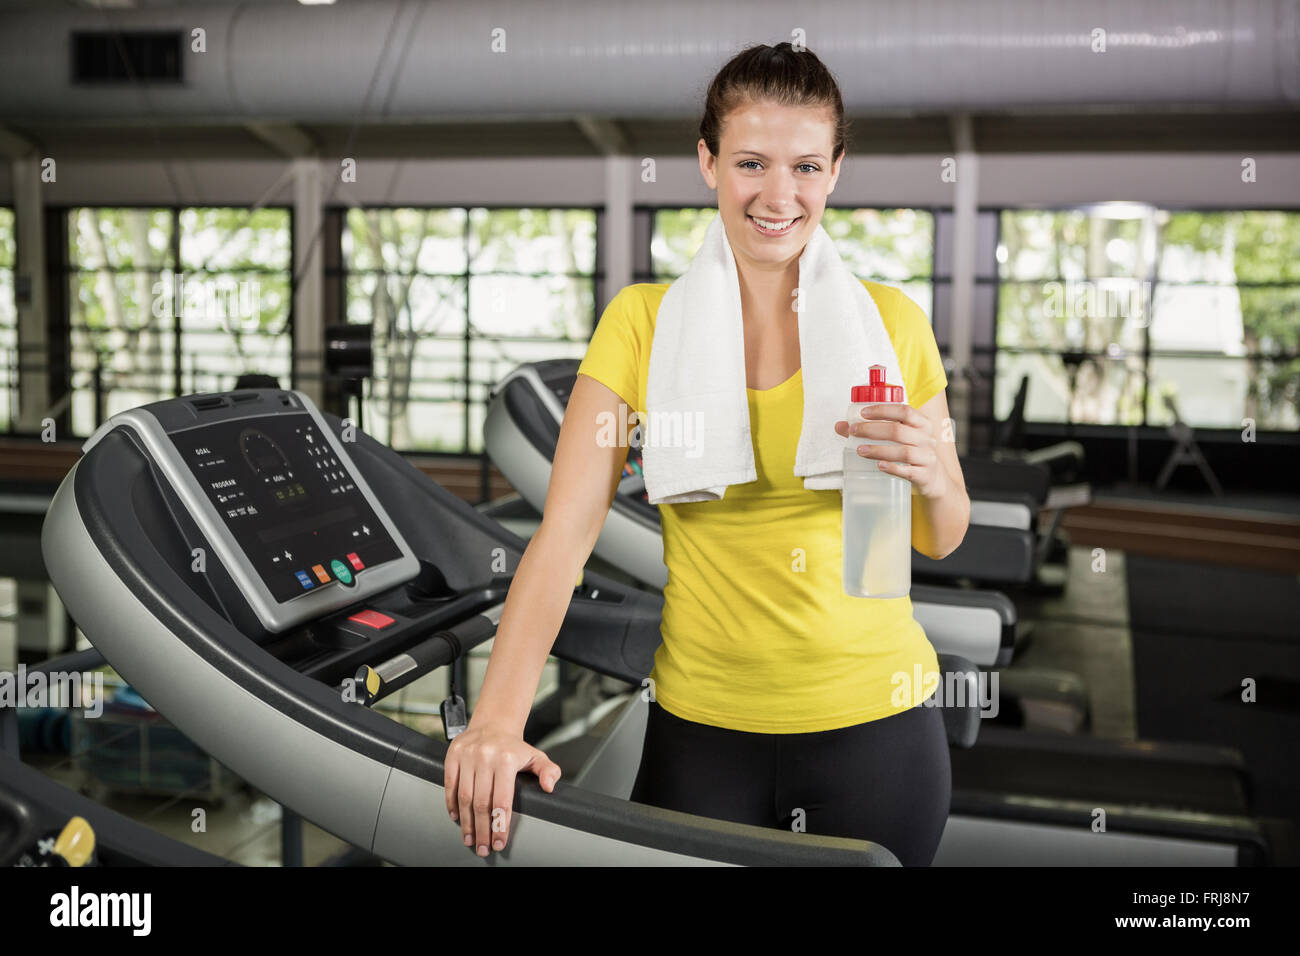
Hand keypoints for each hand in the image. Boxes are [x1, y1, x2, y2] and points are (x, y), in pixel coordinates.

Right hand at [444, 722, 561, 856]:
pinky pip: (450, 785)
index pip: (502, 800)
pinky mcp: (453, 755)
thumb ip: (548, 771)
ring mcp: (468, 756)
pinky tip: (457, 818)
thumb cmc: (513, 746)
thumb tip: (549, 786)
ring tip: (470, 839)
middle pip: (482, 803)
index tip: (499, 842)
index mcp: (507, 759)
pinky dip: (452, 804)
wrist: (493, 723)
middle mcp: (486, 757)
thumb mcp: (536, 756)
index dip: (500, 825)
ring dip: (466, 822)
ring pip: (464, 797)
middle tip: (483, 848)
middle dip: (483, 830)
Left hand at [834, 403, 949, 498]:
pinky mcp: (925, 475)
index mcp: (921, 424)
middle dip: (873, 430)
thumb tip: (840, 426)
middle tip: (853, 431)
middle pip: (899, 431)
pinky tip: (879, 465)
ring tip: (859, 450)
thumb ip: (871, 431)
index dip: (883, 410)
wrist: (933, 479)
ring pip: (903, 452)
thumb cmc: (911, 453)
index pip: (905, 411)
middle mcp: (927, 439)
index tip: (863, 413)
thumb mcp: (898, 439)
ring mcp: (927, 457)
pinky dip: (893, 468)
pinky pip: (908, 471)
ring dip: (879, 450)